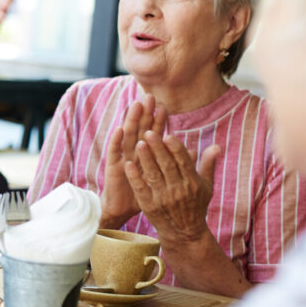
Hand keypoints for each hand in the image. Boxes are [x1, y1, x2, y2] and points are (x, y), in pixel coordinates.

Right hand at [101, 96, 165, 226]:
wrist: (124, 208)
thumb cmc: (145, 193)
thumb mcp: (163, 177)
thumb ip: (176, 162)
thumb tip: (192, 149)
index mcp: (147, 154)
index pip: (154, 134)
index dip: (158, 121)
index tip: (164, 108)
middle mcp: (134, 152)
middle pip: (140, 130)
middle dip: (145, 114)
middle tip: (149, 98)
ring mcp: (123, 158)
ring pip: (127, 136)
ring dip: (131, 120)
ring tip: (135, 106)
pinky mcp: (113, 167)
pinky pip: (114, 152)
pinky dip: (116, 140)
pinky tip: (119, 129)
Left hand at [125, 131, 218, 243]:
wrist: (184, 233)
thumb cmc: (196, 205)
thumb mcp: (206, 187)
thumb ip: (208, 165)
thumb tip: (217, 146)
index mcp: (192, 183)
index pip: (183, 162)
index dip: (175, 148)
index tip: (168, 135)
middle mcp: (178, 190)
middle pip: (167, 166)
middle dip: (158, 148)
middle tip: (148, 132)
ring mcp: (163, 198)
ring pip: (153, 175)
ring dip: (146, 159)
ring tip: (139, 143)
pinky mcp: (149, 206)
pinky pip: (141, 188)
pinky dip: (134, 177)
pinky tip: (128, 164)